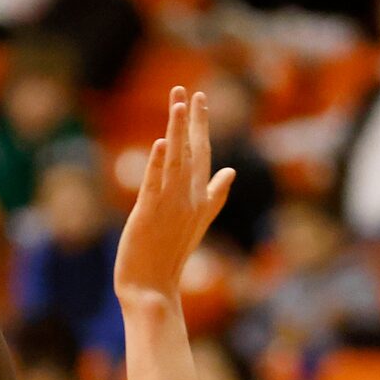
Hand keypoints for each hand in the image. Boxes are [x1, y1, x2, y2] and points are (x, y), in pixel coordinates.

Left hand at [114, 88, 234, 303]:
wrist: (154, 289)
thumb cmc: (170, 256)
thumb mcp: (197, 222)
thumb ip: (215, 195)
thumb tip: (231, 171)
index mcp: (199, 199)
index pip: (203, 154)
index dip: (201, 126)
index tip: (200, 99)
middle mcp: (188, 199)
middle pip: (193, 152)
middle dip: (193, 120)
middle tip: (192, 91)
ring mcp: (169, 205)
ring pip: (176, 161)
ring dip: (178, 131)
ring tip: (178, 103)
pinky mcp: (148, 214)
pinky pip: (154, 184)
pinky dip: (158, 163)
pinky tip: (162, 142)